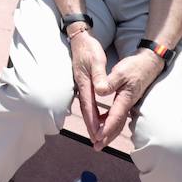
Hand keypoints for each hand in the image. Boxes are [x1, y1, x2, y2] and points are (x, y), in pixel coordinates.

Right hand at [69, 29, 110, 145]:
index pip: (89, 107)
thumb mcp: (96, 59)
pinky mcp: (84, 83)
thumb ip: (99, 76)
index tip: (98, 135)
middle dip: (91, 128)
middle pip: (86, 111)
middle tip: (97, 143)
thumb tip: (102, 91)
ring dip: (92, 122)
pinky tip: (96, 117)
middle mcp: (81, 86)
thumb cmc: (89, 48)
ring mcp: (81, 85)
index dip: (93, 122)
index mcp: (85, 83)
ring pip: (87, 108)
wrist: (80, 38)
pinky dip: (92, 113)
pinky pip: (88, 103)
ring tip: (97, 135)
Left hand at [94, 50, 165, 148]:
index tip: (98, 138)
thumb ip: (109, 81)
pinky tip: (103, 121)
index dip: (106, 129)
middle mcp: (128, 103)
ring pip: (118, 121)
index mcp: (126, 98)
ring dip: (109, 131)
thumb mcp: (120, 71)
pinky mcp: (129, 99)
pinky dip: (111, 121)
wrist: (149, 62)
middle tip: (96, 147)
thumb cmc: (135, 66)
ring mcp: (129, 102)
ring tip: (98, 138)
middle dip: (107, 137)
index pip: (115, 117)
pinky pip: (119, 115)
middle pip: (117, 125)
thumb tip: (99, 91)